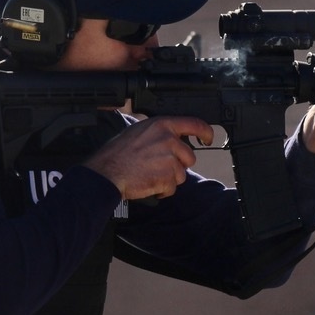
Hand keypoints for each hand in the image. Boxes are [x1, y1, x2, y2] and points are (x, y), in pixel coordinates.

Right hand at [84, 116, 213, 199]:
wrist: (106, 172)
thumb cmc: (116, 153)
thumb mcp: (138, 131)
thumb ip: (158, 132)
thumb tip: (170, 135)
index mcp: (162, 125)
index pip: (194, 124)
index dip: (206, 132)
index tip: (208, 139)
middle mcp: (169, 140)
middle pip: (189, 157)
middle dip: (177, 165)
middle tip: (157, 166)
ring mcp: (169, 159)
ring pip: (181, 175)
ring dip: (168, 179)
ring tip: (149, 174)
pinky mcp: (167, 177)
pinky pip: (172, 188)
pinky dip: (162, 190)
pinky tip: (147, 183)